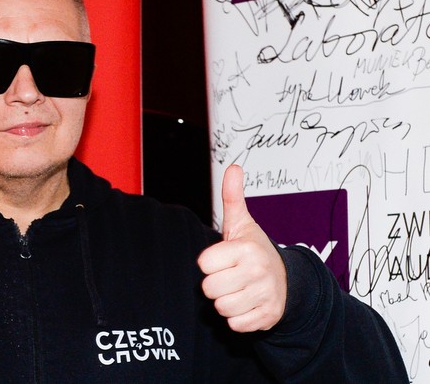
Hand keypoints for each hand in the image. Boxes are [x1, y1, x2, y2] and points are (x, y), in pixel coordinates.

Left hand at [197, 164, 286, 331]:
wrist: (288, 280)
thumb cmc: (255, 251)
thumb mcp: (242, 224)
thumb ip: (233, 197)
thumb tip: (233, 167)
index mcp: (246, 249)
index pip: (203, 265)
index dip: (210, 263)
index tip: (223, 259)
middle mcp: (257, 272)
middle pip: (209, 289)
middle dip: (216, 284)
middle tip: (230, 275)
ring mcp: (264, 296)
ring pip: (221, 308)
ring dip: (226, 301)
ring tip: (238, 289)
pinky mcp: (267, 317)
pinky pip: (235, 324)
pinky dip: (237, 317)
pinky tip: (247, 303)